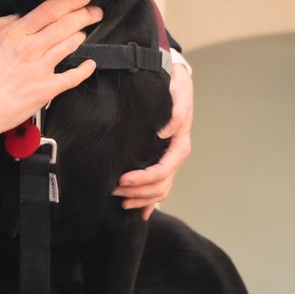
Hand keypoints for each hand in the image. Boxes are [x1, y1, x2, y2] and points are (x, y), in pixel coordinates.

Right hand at [0, 0, 100, 135]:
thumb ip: (0, 26)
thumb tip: (16, 17)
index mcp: (14, 35)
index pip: (48, 11)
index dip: (70, 0)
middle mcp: (30, 49)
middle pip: (64, 25)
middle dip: (84, 15)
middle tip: (93, 11)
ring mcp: (40, 69)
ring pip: (69, 46)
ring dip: (81, 36)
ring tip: (85, 32)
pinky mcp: (47, 89)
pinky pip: (72, 77)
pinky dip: (84, 69)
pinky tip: (89, 64)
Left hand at [112, 59, 193, 219]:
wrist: (176, 82)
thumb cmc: (176, 87)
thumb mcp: (180, 92)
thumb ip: (176, 112)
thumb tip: (165, 132)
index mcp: (180, 143)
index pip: (164, 169)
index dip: (144, 179)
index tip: (123, 179)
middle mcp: (176, 155)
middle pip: (161, 185)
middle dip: (138, 192)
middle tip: (114, 190)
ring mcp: (170, 160)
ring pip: (160, 190)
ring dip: (141, 198)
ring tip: (121, 200)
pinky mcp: (163, 160)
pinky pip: (160, 187)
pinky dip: (151, 201)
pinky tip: (141, 211)